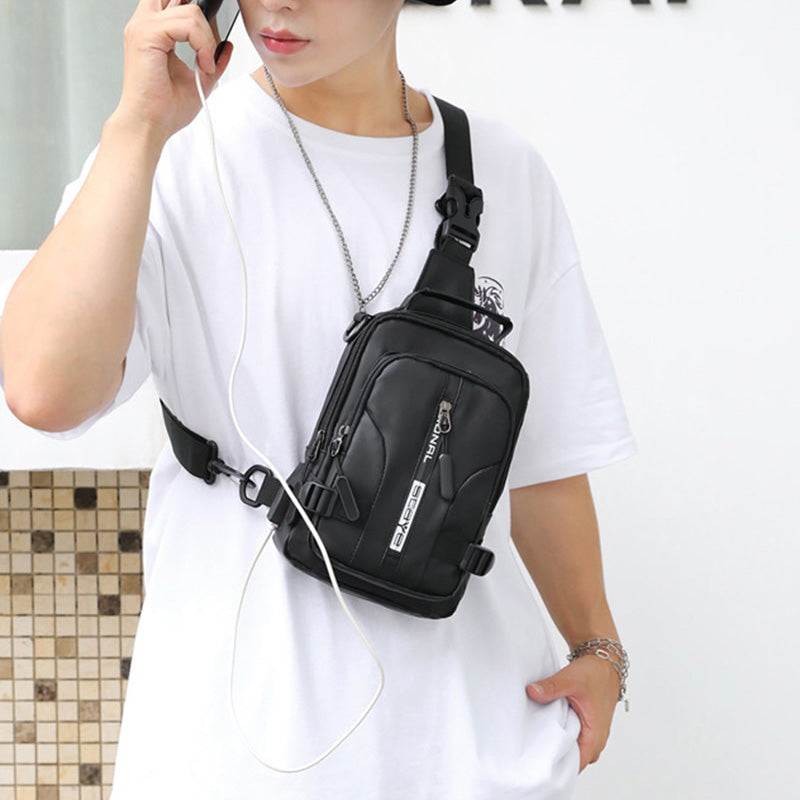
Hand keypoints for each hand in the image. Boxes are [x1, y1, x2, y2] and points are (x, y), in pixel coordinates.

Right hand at [114, 0, 232, 141]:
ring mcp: (143, 26)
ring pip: (191, 11)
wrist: (149, 124)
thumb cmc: (164, 108)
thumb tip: (226, 45)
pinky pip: (188, 25)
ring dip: (207, 41)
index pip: (175, 1)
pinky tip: (203, 65)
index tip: (208, 39)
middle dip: (201, 17)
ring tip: (206, 65)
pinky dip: (203, 45)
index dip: (196, 12)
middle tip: (207, 47)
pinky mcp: (147, 35)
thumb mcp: (198, 79)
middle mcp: (145, 23)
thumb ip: (212, 59)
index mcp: (153, 31)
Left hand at [526, 654, 620, 771]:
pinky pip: (574, 739)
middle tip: (534, 747)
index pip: (576, 764)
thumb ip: (551, 687)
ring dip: (559, 744)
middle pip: (574, 760)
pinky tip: (548, 727)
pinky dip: (563, 735)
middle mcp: (596, 739)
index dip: (558, 764)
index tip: (539, 758)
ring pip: (574, 750)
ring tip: (539, 737)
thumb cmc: (595, 674)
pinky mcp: (588, 727)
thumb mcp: (571, 679)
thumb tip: (532, 692)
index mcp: (595, 735)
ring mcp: (592, 734)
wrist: (605, 663)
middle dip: (555, 756)